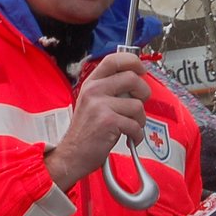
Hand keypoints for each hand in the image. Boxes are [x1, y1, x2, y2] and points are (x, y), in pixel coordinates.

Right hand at [45, 51, 148, 190]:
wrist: (71, 155)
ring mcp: (100, 105)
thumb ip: (110, 90)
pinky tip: (130, 138)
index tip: (141, 70)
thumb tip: (136, 83)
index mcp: (91, 83)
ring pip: (137, 105)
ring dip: (140, 120)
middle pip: (132, 78)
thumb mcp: (92, 103)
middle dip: (144, 93)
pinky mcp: (108, 121)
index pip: (113, 60)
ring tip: (130, 127)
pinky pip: (135, 125)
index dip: (132, 61)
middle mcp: (94, 90)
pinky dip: (137, 135)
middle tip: (139, 104)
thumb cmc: (85, 131)